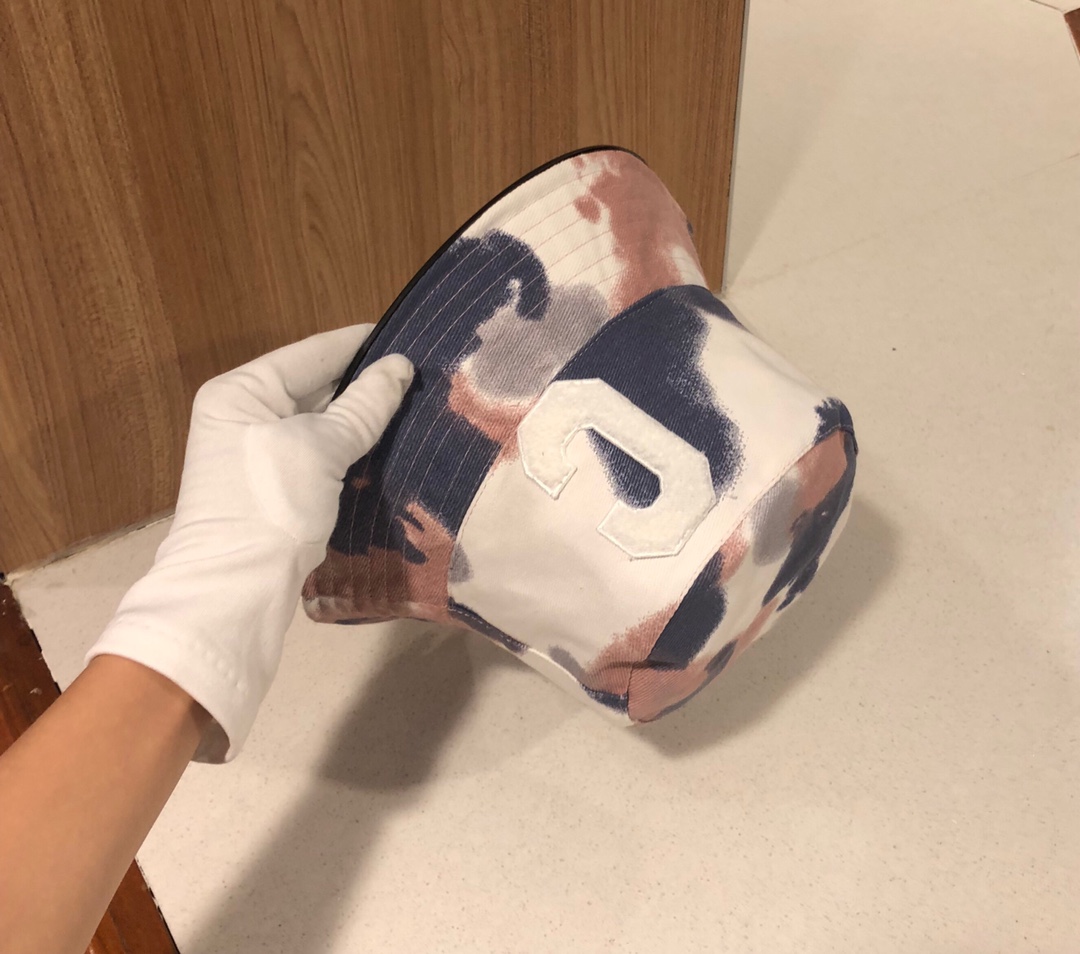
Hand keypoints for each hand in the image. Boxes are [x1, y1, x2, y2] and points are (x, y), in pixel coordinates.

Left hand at [87, 325, 412, 760]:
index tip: (413, 334)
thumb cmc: (271, 504)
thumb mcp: (320, 448)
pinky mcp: (272, 489)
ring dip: (361, 420)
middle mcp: (243, 415)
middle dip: (365, 384)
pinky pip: (318, 455)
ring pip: (319, 424)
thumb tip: (402, 367)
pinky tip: (388, 447)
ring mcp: (255, 455)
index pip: (312, 353)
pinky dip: (349, 451)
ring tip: (416, 407)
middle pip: (314, 387)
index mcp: (242, 391)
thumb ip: (363, 405)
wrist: (235, 590)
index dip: (362, 344)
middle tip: (424, 377)